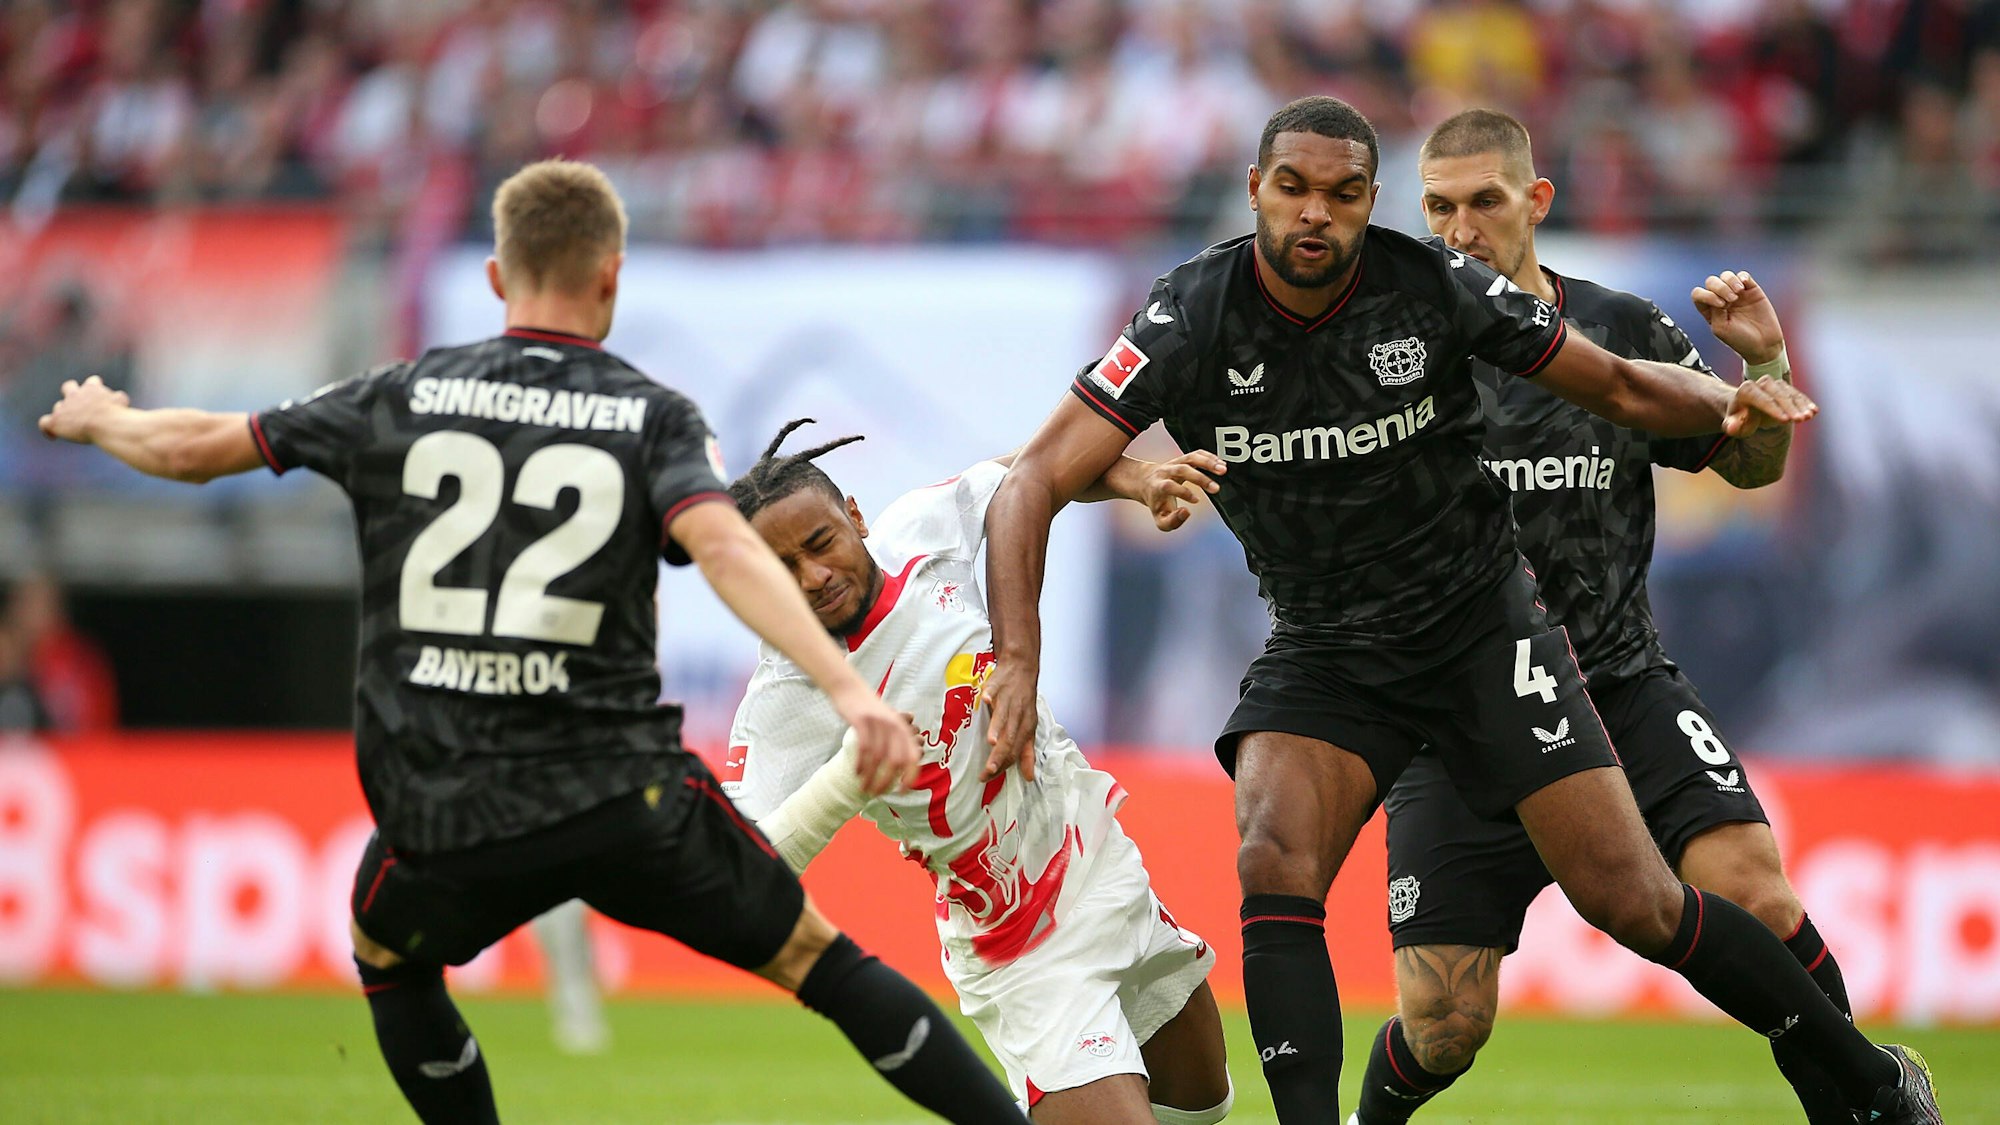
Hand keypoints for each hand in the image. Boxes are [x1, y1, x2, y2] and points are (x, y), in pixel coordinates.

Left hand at [38, 376, 129, 443]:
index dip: (94, 388)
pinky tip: (52, 437)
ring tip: (71, 425)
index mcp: (92, 388)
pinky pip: (45, 423)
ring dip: (64, 414)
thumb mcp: (122, 401)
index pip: (92, 382)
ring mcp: (64, 407)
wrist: (104, 423)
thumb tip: (119, 398)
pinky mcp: (56, 421)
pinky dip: (47, 429)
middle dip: (72, 392)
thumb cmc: (117, 413)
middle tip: (78, 403)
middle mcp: (75, 394)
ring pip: (59, 407)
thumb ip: (118, 398)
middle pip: (69, 387)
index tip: (99, 396)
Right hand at [833, 693, 919, 795]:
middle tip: (876, 794)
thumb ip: (896, 739)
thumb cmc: (869, 709)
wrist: (849, 688)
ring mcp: (878, 722)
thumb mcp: (888, 720)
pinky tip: (856, 773)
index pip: (913, 756)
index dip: (910, 776)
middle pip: (896, 761)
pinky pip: (863, 748)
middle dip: (886, 781)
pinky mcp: (861, 721)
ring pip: (877, 758)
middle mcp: (894, 725)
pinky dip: (860, 763)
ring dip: (870, 776)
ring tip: (864, 788)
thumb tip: (901, 765)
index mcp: (902, 728)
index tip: (902, 791)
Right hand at [978, 657, 1037, 782]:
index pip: (1015, 751)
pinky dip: (990, 695)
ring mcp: (1007, 699)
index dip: (1003, 766)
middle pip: (1009, 738)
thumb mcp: (1028, 728)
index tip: (988, 777)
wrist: (1022, 669)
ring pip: (1003, 716)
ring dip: (997, 728)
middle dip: (999, 755)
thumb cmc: (1024, 702)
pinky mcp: (997, 685)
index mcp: (1025, 727)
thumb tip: (1029, 777)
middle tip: (988, 771)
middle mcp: (1017, 715)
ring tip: (991, 742)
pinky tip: (985, 700)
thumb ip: (1026, 753)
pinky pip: (993, 690)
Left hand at [1138, 451, 1224, 530]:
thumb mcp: (1159, 518)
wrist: (1146, 481)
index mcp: (1157, 486)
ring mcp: (1174, 463)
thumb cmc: (1156, 502)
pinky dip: (1210, 457)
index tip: (1196, 500)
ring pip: (1191, 458)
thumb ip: (1171, 522)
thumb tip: (1186, 513)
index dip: (1183, 492)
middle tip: (1216, 488)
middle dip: (1200, 478)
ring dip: (1208, 462)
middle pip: (1182, 469)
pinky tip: (1221, 464)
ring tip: (1223, 470)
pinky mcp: (1183, 458)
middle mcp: (1166, 472)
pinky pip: (1196, 453)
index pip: (1169, 486)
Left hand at [1690, 270, 1783, 365]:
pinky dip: (1742, 277)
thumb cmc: (1740, 340)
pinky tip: (1744, 285)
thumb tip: (1718, 295)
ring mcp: (1736, 294)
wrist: (1763, 344)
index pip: (1698, 294)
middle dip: (1719, 287)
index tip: (1720, 305)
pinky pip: (1743, 275)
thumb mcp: (1720, 329)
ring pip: (1726, 276)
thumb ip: (1714, 311)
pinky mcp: (1752, 290)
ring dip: (1730, 281)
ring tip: (1738, 293)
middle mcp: (1721, 300)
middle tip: (1732, 300)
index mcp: (1710, 310)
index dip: (1706, 295)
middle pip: (1711, 282)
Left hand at [1723, 376, 1816, 436]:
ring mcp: (1775, 384)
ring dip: (1801, 405)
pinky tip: (1815, 411)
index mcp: (1746, 390)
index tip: (1786, 421)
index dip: (1774, 410)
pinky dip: (1806, 402)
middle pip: (1777, 394)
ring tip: (1809, 416)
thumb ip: (1731, 426)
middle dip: (1789, 407)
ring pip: (1789, 392)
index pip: (1761, 398)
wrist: (1744, 408)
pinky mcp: (1786, 389)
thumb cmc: (1738, 419)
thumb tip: (1732, 428)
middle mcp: (1761, 383)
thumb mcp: (1732, 425)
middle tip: (1800, 420)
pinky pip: (1797, 394)